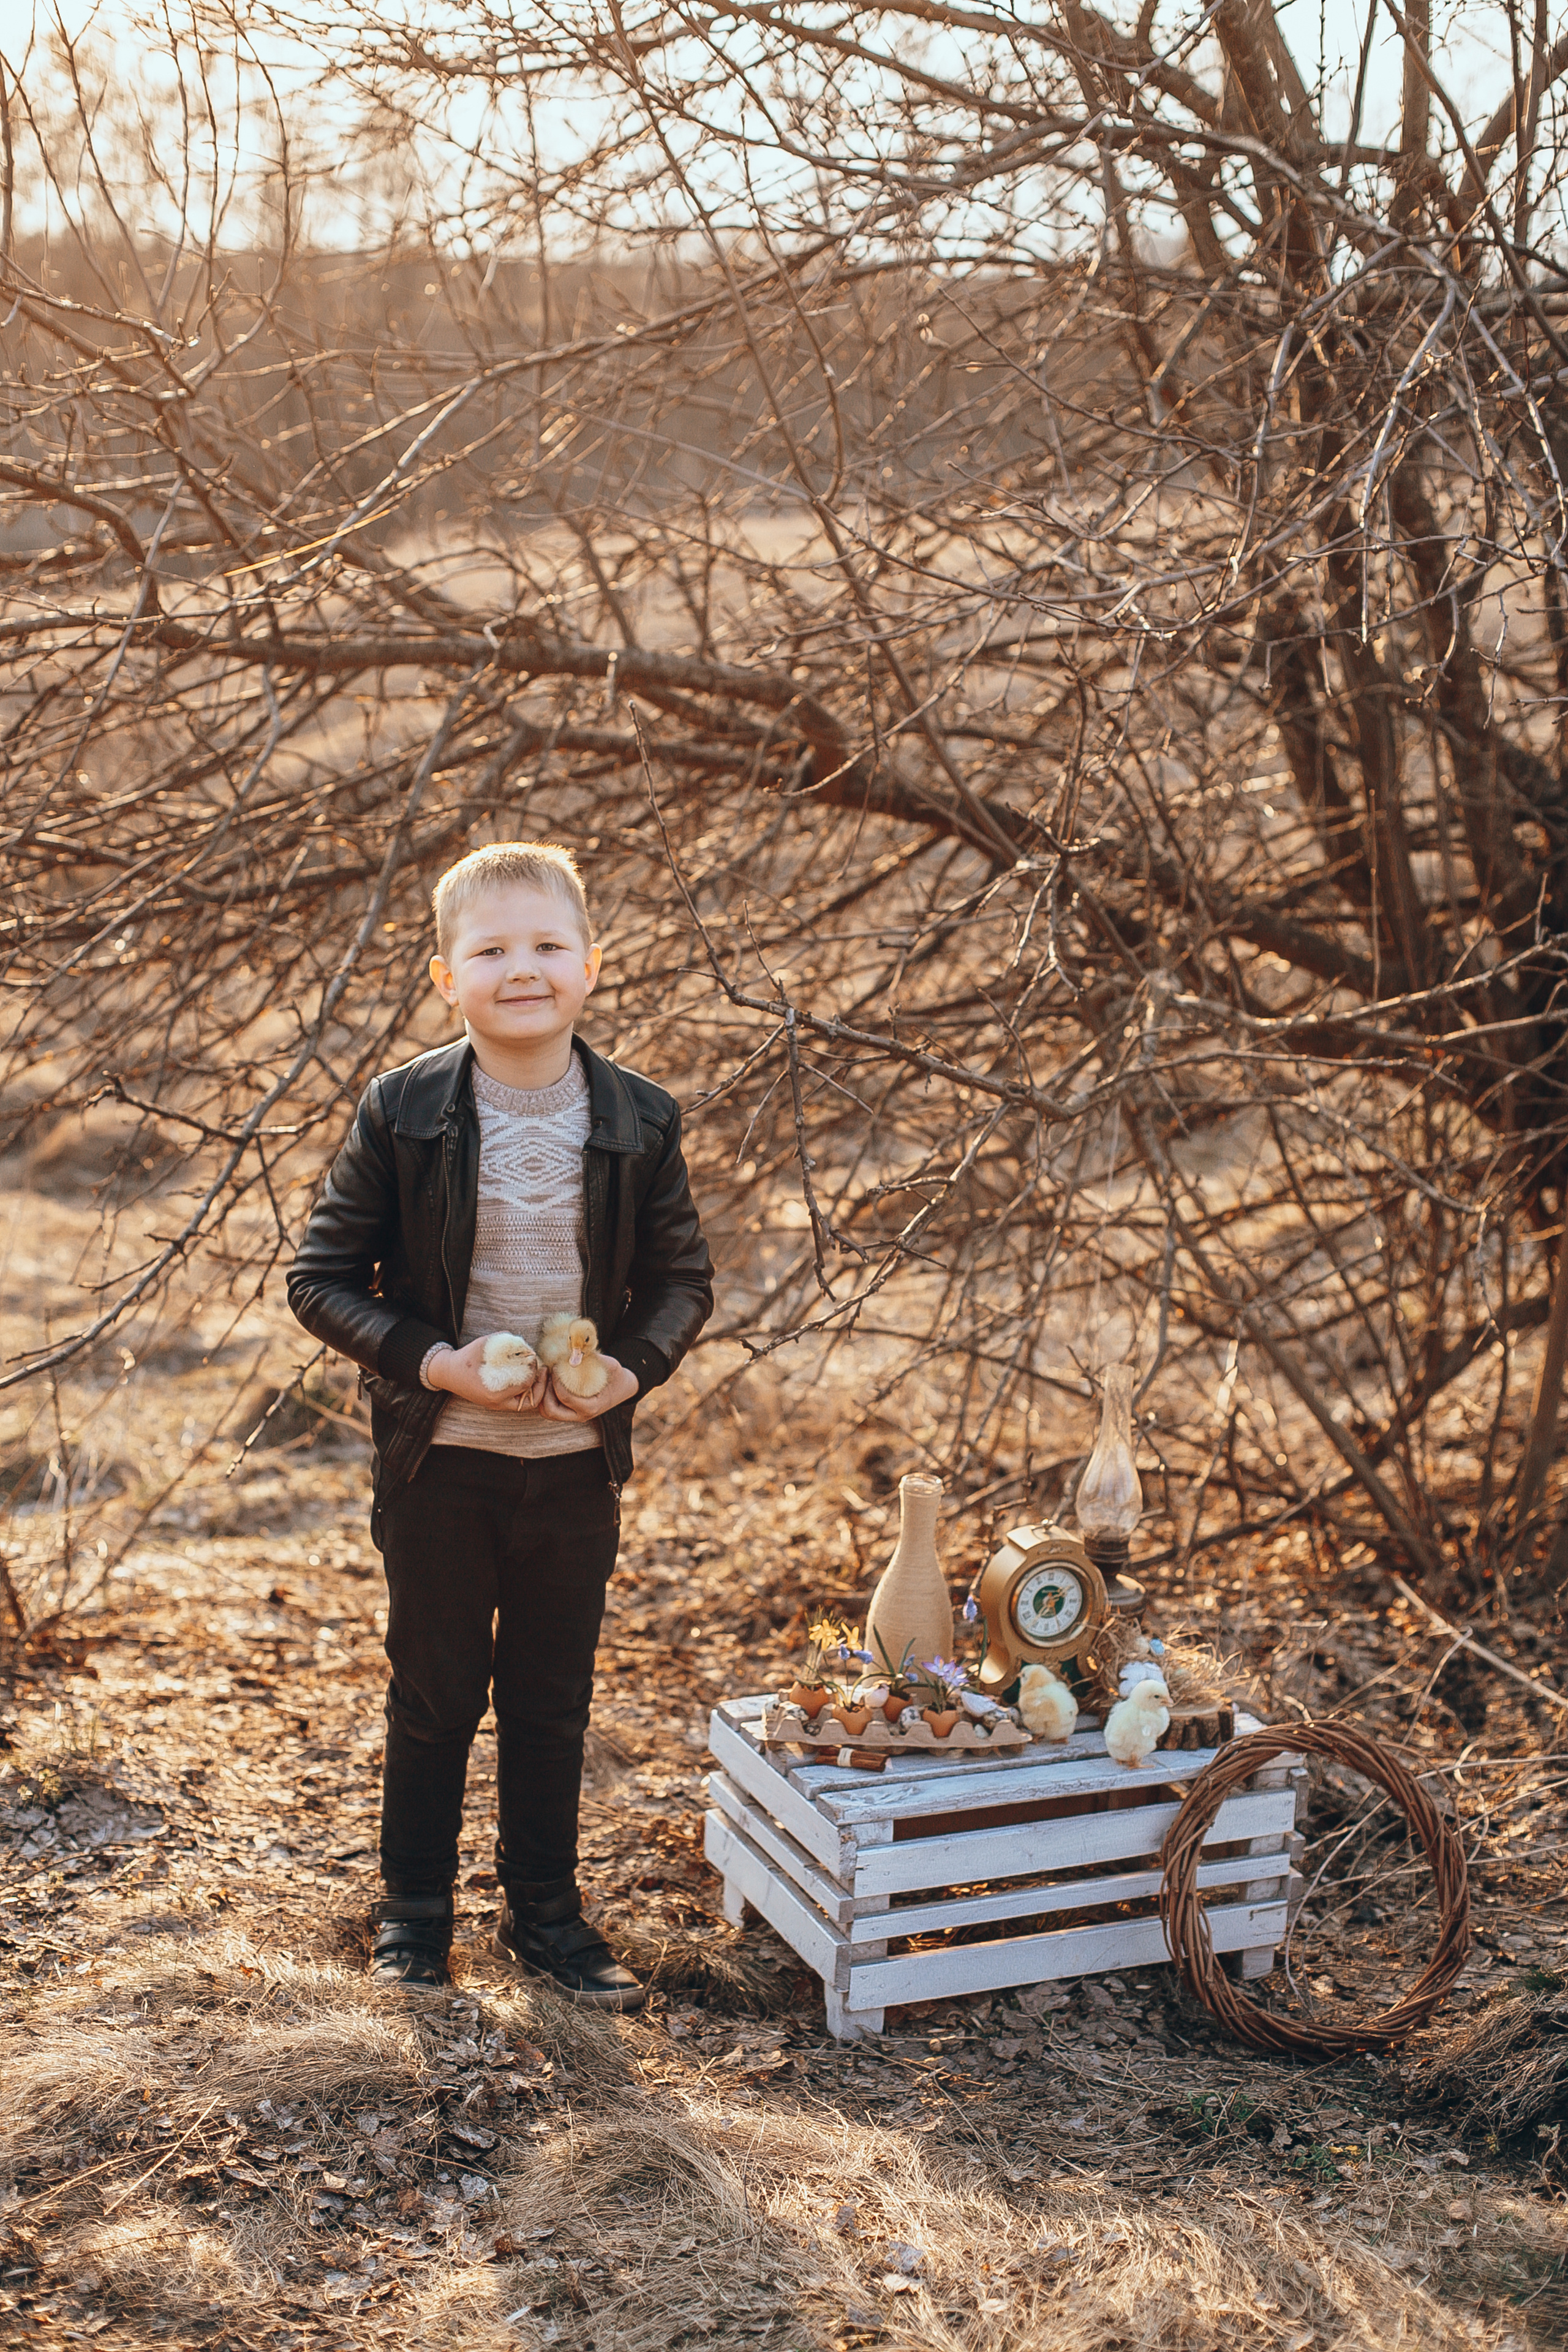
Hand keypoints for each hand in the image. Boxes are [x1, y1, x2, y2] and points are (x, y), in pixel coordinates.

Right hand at [426, 1336, 547, 1413]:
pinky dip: (523, 1392)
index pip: (526, 1384)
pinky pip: (516, 1402)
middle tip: (542, 1371)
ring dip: (532, 1390)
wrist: (446, 1372)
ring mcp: (495, 1405)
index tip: (534, 1358)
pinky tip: (523, 1377)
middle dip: (540, 1386)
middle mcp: (496, 1403)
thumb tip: (526, 1345)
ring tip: (534, 1374)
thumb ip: (506, 1342)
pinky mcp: (493, 1403)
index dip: (534, 1371)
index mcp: (495, 1392)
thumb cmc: (466, 1358)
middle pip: (530, 1402)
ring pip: (524, 1405)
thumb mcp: (485, 1345)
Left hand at [537, 1354, 638, 1420]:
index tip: (556, 1366)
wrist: (622, 1386)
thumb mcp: (609, 1365)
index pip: (565, 1398)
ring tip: (547, 1376)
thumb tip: (574, 1348)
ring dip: (542, 1394)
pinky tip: (549, 1380)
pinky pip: (549, 1407)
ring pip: (547, 1411)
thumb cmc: (615, 1375)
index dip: (556, 1381)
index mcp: (591, 1407)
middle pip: (550, 1411)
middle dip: (544, 1391)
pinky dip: (545, 1395)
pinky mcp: (567, 1412)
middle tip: (547, 1373)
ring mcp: (573, 1415)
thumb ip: (593, 1358)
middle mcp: (580, 1415)